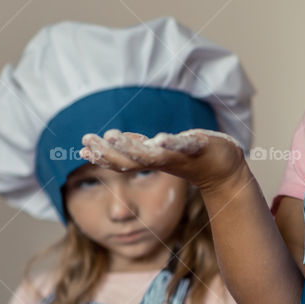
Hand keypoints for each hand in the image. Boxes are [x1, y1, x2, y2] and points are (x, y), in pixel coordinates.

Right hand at [81, 129, 246, 192]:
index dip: (101, 155)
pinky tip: (159, 138)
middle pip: (130, 160)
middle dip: (108, 151)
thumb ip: (139, 146)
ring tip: (112, 137)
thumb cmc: (190, 157)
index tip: (81, 147)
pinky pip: (183, 146)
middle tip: (87, 141)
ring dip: (131, 148)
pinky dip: (172, 144)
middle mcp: (161, 160)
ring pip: (152, 155)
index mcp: (151, 160)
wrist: (223, 167)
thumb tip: (114, 140)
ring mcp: (179, 156)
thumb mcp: (160, 150)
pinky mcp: (198, 148)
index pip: (121, 160)